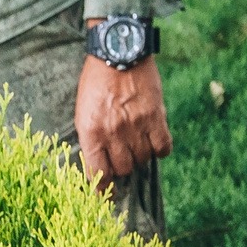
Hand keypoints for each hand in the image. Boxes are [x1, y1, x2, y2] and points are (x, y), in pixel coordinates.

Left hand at [74, 52, 170, 181]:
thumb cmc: (97, 81)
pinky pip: (163, 148)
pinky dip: (160, 150)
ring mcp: (136, 126)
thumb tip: (99, 166)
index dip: (102, 189)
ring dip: (140, 156)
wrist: (119, 51)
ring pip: (142, 160)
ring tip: (137, 141)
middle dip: (123, 166)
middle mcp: (113, 133)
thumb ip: (91, 138)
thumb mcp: (84, 111)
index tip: (105, 195)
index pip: (97, 173)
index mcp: (91, 132)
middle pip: (123, 169)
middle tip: (123, 154)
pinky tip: (154, 142)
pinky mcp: (156, 117)